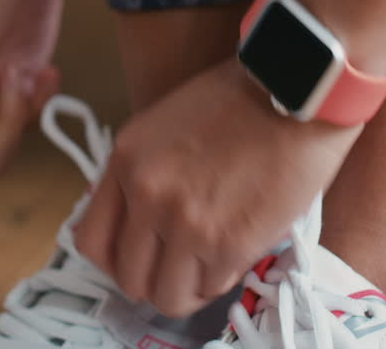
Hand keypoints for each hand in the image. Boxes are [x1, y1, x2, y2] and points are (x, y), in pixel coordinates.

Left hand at [73, 57, 361, 315]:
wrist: (295, 88)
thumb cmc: (241, 97)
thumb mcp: (165, 125)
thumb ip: (144, 171)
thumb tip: (140, 223)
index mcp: (126, 159)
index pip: (90, 241)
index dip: (117, 260)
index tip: (142, 257)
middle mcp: (146, 194)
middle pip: (129, 279)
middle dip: (156, 280)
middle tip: (182, 267)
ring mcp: (185, 223)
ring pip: (168, 297)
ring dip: (190, 289)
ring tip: (211, 266)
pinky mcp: (229, 243)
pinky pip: (214, 286)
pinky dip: (224, 277)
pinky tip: (238, 252)